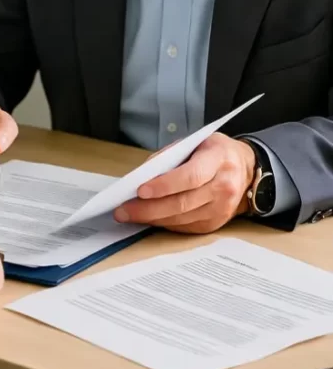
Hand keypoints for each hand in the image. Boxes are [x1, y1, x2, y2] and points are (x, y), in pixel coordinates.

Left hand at [113, 134, 255, 234]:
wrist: (245, 169)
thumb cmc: (214, 152)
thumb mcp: (194, 142)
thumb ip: (168, 156)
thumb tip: (141, 175)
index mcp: (218, 160)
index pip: (191, 176)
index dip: (164, 185)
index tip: (140, 190)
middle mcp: (224, 186)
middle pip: (183, 202)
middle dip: (149, 208)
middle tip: (124, 209)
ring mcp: (222, 208)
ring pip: (182, 218)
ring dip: (153, 218)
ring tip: (130, 214)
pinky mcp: (216, 223)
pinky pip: (186, 226)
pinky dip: (165, 223)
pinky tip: (149, 218)